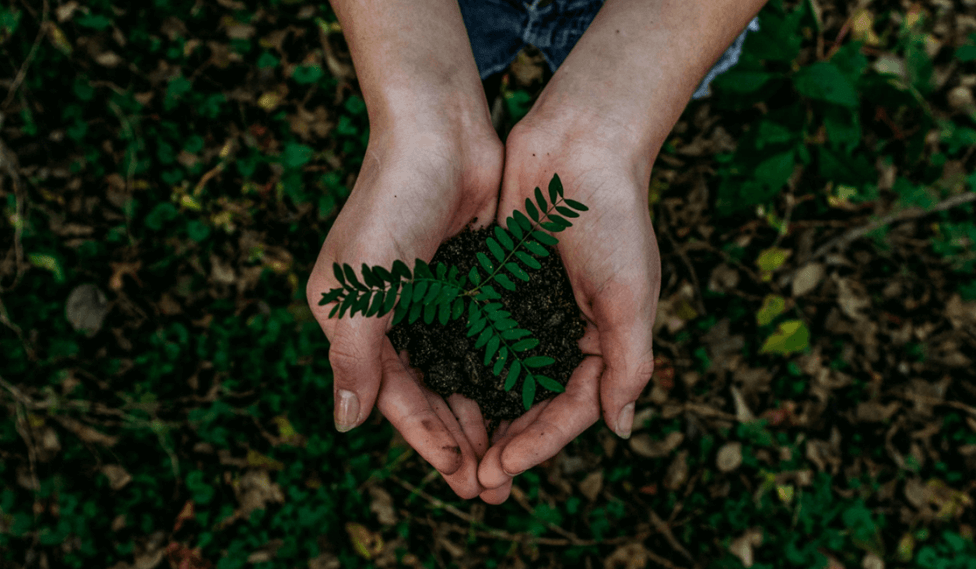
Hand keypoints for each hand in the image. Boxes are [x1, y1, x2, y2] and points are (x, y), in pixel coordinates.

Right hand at [306, 114, 503, 499]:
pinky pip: (483, 339)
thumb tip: (346, 423)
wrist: (440, 130)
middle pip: (427, 393)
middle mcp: (390, 316)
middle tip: (491, 485)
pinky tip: (524, 400)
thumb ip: (353, 356)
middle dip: (458, 439)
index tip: (461, 475)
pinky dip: (499, 371)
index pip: (392, 395)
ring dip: (482, 414)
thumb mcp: (361, 286)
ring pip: (458, 373)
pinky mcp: (467, 281)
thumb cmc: (391, 202)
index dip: (426, 438)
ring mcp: (431, 299)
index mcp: (353, 320)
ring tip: (510, 456)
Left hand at [475, 107, 661, 503]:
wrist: (579, 144)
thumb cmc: (613, 218)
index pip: (570, 410)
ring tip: (451, 450)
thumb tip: (620, 428)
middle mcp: (564, 333)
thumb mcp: (630, 295)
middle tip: (472, 479)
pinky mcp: (497, 285)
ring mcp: (529, 310)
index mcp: (603, 342)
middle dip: (506, 442)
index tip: (501, 469)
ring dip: (479, 414)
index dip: (538, 444)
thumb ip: (628, 363)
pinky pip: (477, 335)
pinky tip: (434, 389)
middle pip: (532, 403)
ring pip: (500, 377)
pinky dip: (461, 364)